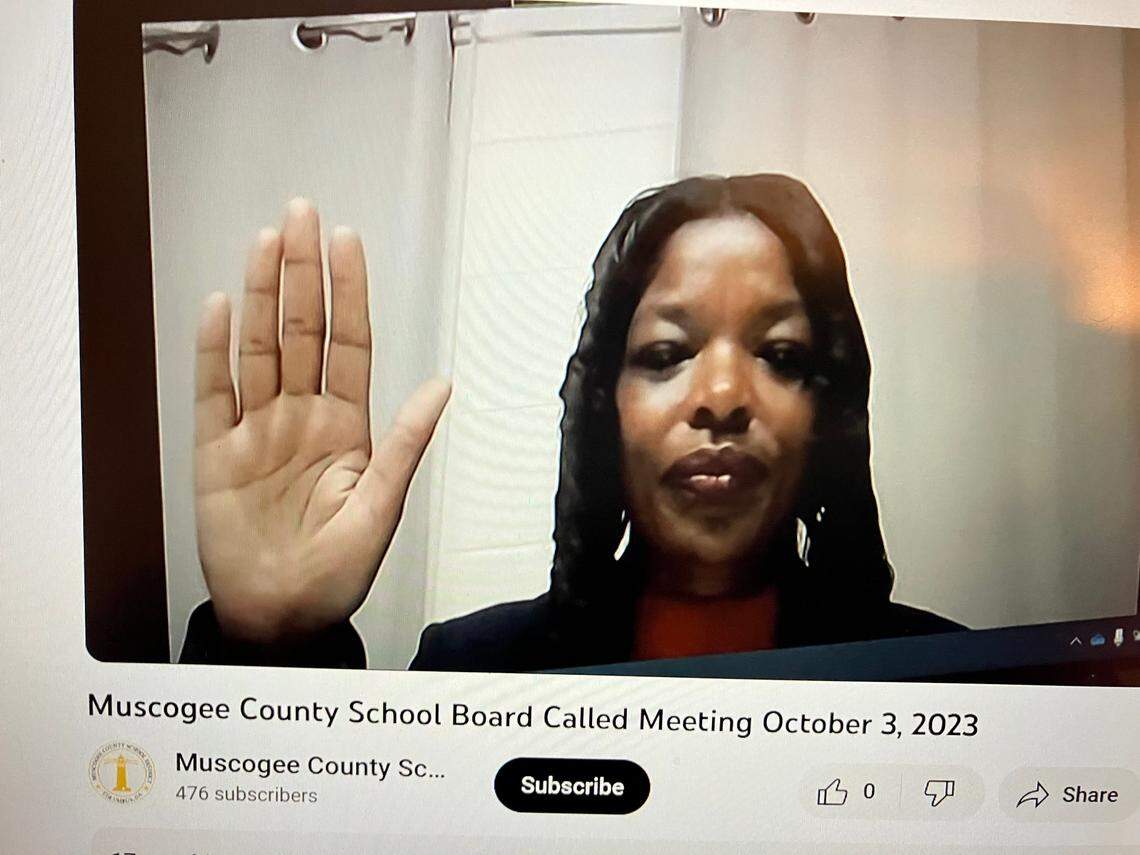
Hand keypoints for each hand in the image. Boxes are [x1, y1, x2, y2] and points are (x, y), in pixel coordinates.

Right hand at [194, 198, 449, 642]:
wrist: (282, 616)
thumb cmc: (337, 570)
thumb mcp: (381, 507)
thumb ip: (406, 443)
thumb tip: (443, 385)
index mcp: (347, 426)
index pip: (348, 344)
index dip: (347, 292)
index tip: (345, 240)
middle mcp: (302, 416)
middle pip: (301, 332)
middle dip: (302, 274)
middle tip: (300, 214)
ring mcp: (257, 430)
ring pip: (259, 349)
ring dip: (261, 295)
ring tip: (265, 242)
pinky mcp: (216, 453)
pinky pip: (213, 393)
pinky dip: (213, 352)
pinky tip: (219, 307)